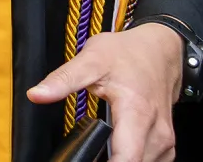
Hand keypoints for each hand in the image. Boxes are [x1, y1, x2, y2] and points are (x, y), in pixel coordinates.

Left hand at [28, 23, 183, 161]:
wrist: (160, 51)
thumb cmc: (128, 54)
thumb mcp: (91, 59)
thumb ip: (63, 80)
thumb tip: (36, 95)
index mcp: (136, 113)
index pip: (127, 158)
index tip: (84, 159)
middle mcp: (156, 132)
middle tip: (84, 154)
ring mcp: (165, 141)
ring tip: (97, 152)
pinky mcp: (167, 145)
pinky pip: (151, 161)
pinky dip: (132, 159)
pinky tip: (116, 153)